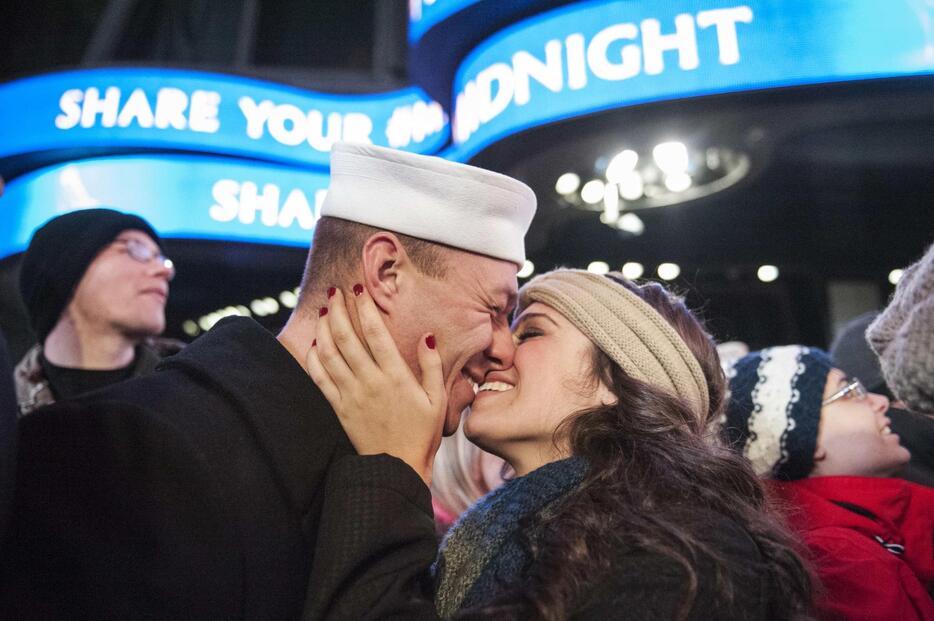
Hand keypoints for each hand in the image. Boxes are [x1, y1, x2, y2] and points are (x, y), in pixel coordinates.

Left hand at [306, 285, 446, 484]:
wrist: (397, 468)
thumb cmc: (422, 434)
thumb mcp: (437, 399)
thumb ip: (432, 365)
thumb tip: (427, 336)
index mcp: (396, 377)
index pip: (375, 333)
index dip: (364, 307)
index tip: (359, 289)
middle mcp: (370, 382)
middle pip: (347, 337)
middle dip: (337, 310)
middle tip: (334, 292)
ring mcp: (351, 395)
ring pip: (329, 354)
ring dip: (323, 328)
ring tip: (322, 311)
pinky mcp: (339, 408)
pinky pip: (320, 378)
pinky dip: (314, 358)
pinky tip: (315, 344)